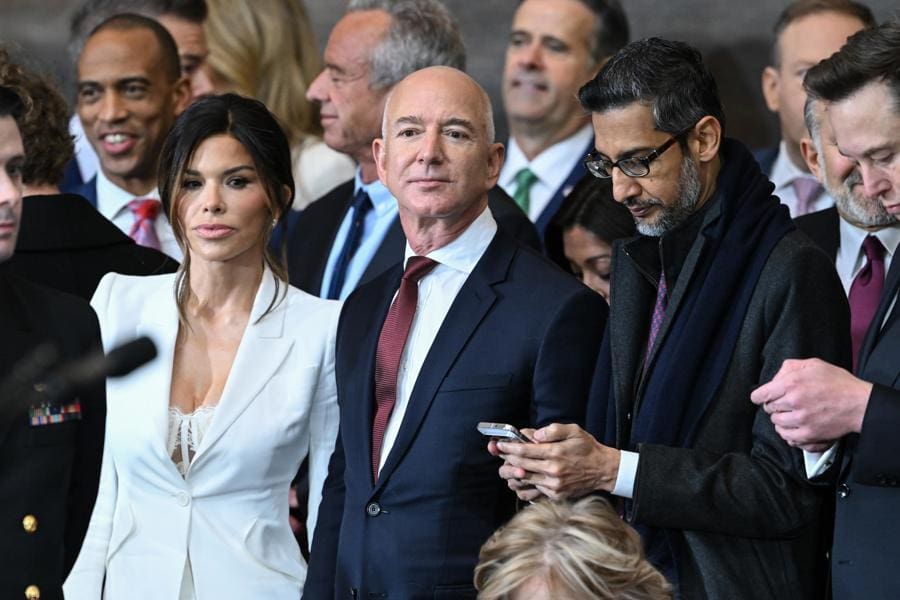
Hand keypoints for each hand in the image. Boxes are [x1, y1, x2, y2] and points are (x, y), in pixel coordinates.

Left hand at [495, 423, 619, 500]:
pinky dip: (525, 484)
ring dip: (512, 472)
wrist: (603, 470)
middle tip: (499, 453)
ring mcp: (554, 485)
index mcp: (555, 453)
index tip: (500, 444)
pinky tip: (522, 477)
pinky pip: (534, 490)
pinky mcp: (556, 495)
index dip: (508, 447)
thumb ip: (552, 430)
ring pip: (524, 479)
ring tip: (507, 465)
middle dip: (506, 459)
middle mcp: (552, 470)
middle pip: (520, 465)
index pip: (524, 450)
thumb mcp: (573, 431)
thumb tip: (533, 435)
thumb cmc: (587, 448)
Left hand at [751, 358, 871, 446]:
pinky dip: (787, 432)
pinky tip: (794, 426)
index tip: (759, 398)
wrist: (859, 404)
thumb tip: (774, 380)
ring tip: (791, 414)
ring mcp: (801, 420)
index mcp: (792, 383)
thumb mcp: (813, 365)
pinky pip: (786, 437)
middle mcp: (793, 402)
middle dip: (773, 405)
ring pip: (776, 423)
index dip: (758, 396)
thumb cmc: (838, 382)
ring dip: (780, 419)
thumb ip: (790, 367)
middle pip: (768, 408)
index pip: (761, 394)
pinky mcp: (808, 435)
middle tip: (784, 403)